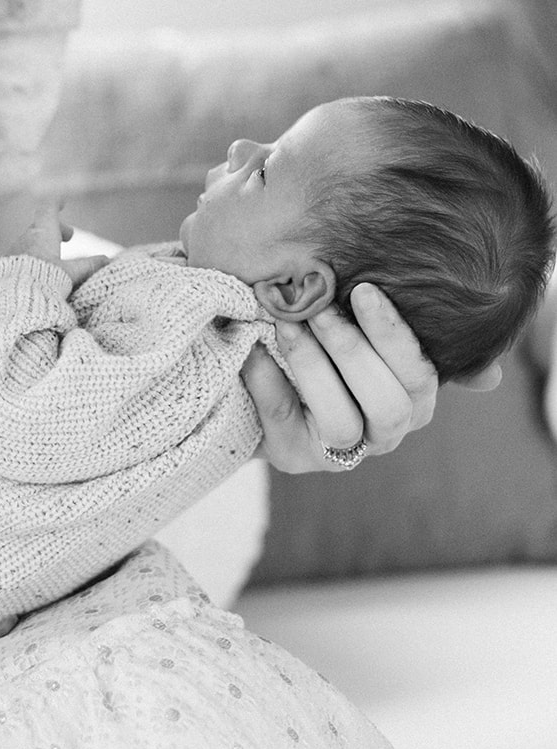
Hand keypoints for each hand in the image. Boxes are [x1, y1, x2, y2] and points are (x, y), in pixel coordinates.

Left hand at [13, 200, 108, 287]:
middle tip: (68, 237)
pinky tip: (36, 272)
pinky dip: (32, 259)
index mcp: (43, 233)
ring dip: (43, 246)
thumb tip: (107, 260)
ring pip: (30, 242)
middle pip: (41, 227)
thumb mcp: (70, 273)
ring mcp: (13, 252)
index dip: (56, 204)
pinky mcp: (5, 267)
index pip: (48, 209)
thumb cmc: (42, 280)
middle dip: (55, 230)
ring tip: (55, 258)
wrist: (11, 297)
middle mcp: (26, 238)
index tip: (62, 201)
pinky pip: (20, 256)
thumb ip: (88, 265)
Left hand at [241, 282, 448, 473]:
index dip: (393, 334)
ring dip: (312, 365)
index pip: (418, 374)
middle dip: (351, 349)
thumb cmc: (334, 346)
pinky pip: (284, 423)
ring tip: (286, 322)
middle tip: (318, 305)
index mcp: (414, 400)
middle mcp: (385, 432)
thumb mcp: (373, 336)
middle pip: (385, 403)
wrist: (272, 378)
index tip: (363, 290)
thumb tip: (493, 378)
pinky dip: (268, 382)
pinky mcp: (295, 458)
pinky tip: (254, 348)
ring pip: (339, 422)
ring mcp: (340, 453)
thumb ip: (415, 339)